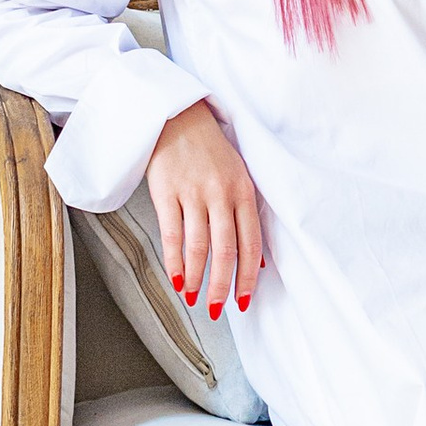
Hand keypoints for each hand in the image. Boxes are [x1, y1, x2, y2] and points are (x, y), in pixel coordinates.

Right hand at [142, 104, 265, 322]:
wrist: (177, 116)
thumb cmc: (209, 150)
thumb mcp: (238, 176)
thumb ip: (247, 216)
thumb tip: (258, 261)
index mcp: (244, 191)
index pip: (251, 243)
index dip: (248, 276)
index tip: (244, 300)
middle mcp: (221, 194)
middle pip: (226, 250)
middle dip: (223, 286)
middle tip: (218, 309)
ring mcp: (193, 192)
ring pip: (198, 247)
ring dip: (197, 278)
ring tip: (195, 298)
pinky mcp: (166, 191)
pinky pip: (172, 234)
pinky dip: (174, 262)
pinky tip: (176, 279)